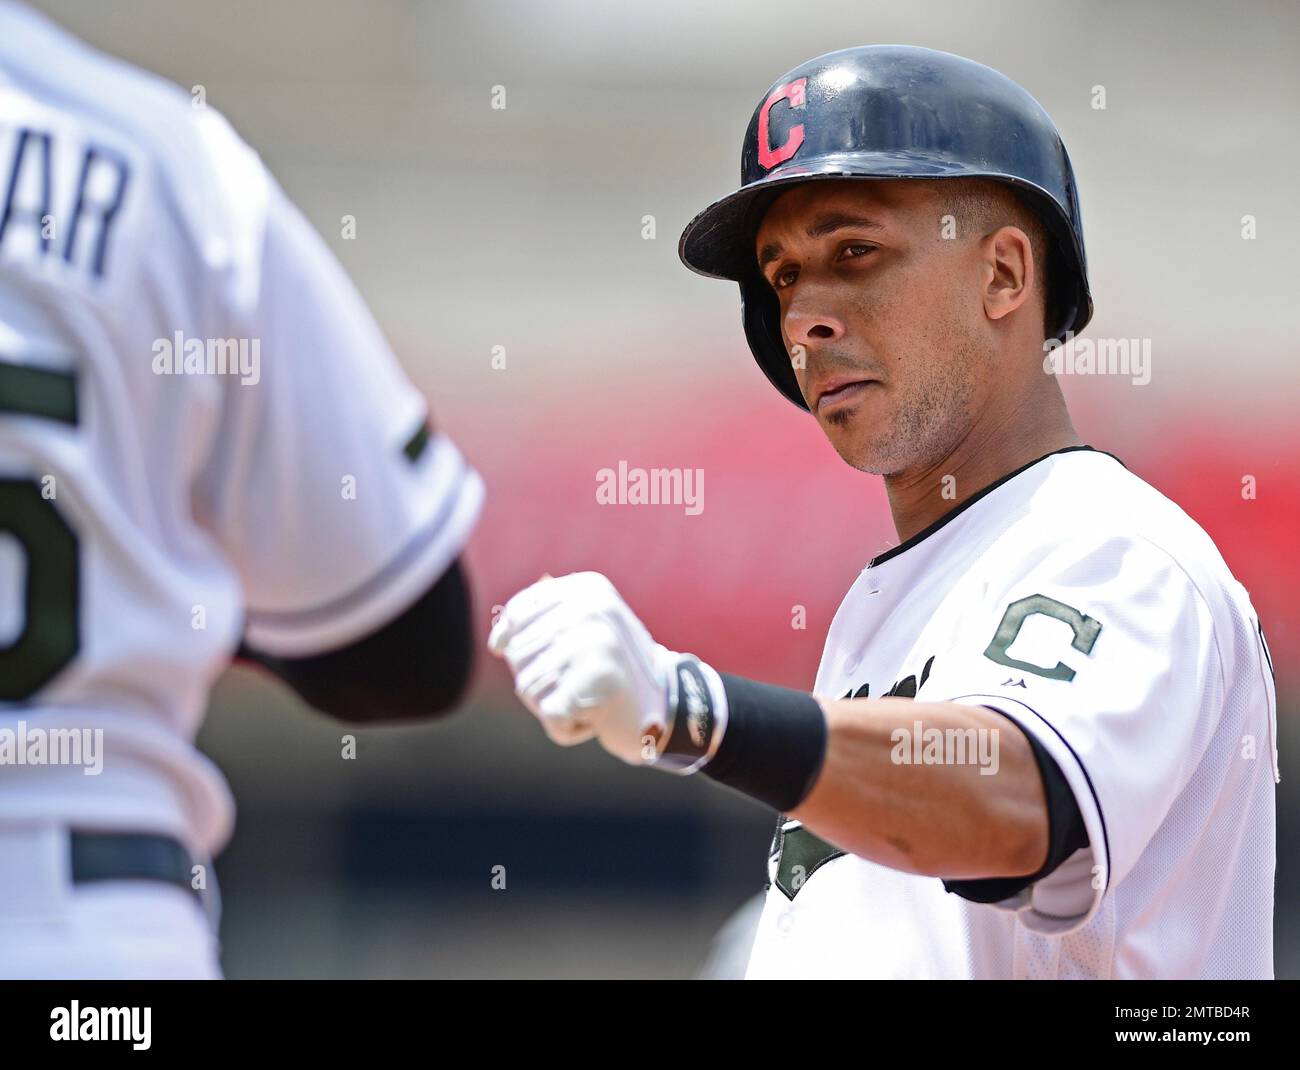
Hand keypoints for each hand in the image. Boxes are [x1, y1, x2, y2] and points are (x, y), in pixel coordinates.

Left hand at [488, 572, 677, 764]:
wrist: (671, 707)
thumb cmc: (617, 671)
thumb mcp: (586, 630)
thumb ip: (542, 624)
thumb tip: (499, 638)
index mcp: (588, 589)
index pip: (518, 612)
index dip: (507, 637)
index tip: (504, 651)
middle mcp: (592, 608)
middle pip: (517, 653)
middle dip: (535, 680)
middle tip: (574, 687)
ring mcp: (596, 641)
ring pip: (528, 686)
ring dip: (549, 706)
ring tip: (587, 701)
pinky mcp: (598, 679)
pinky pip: (549, 713)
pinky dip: (565, 728)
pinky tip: (594, 721)